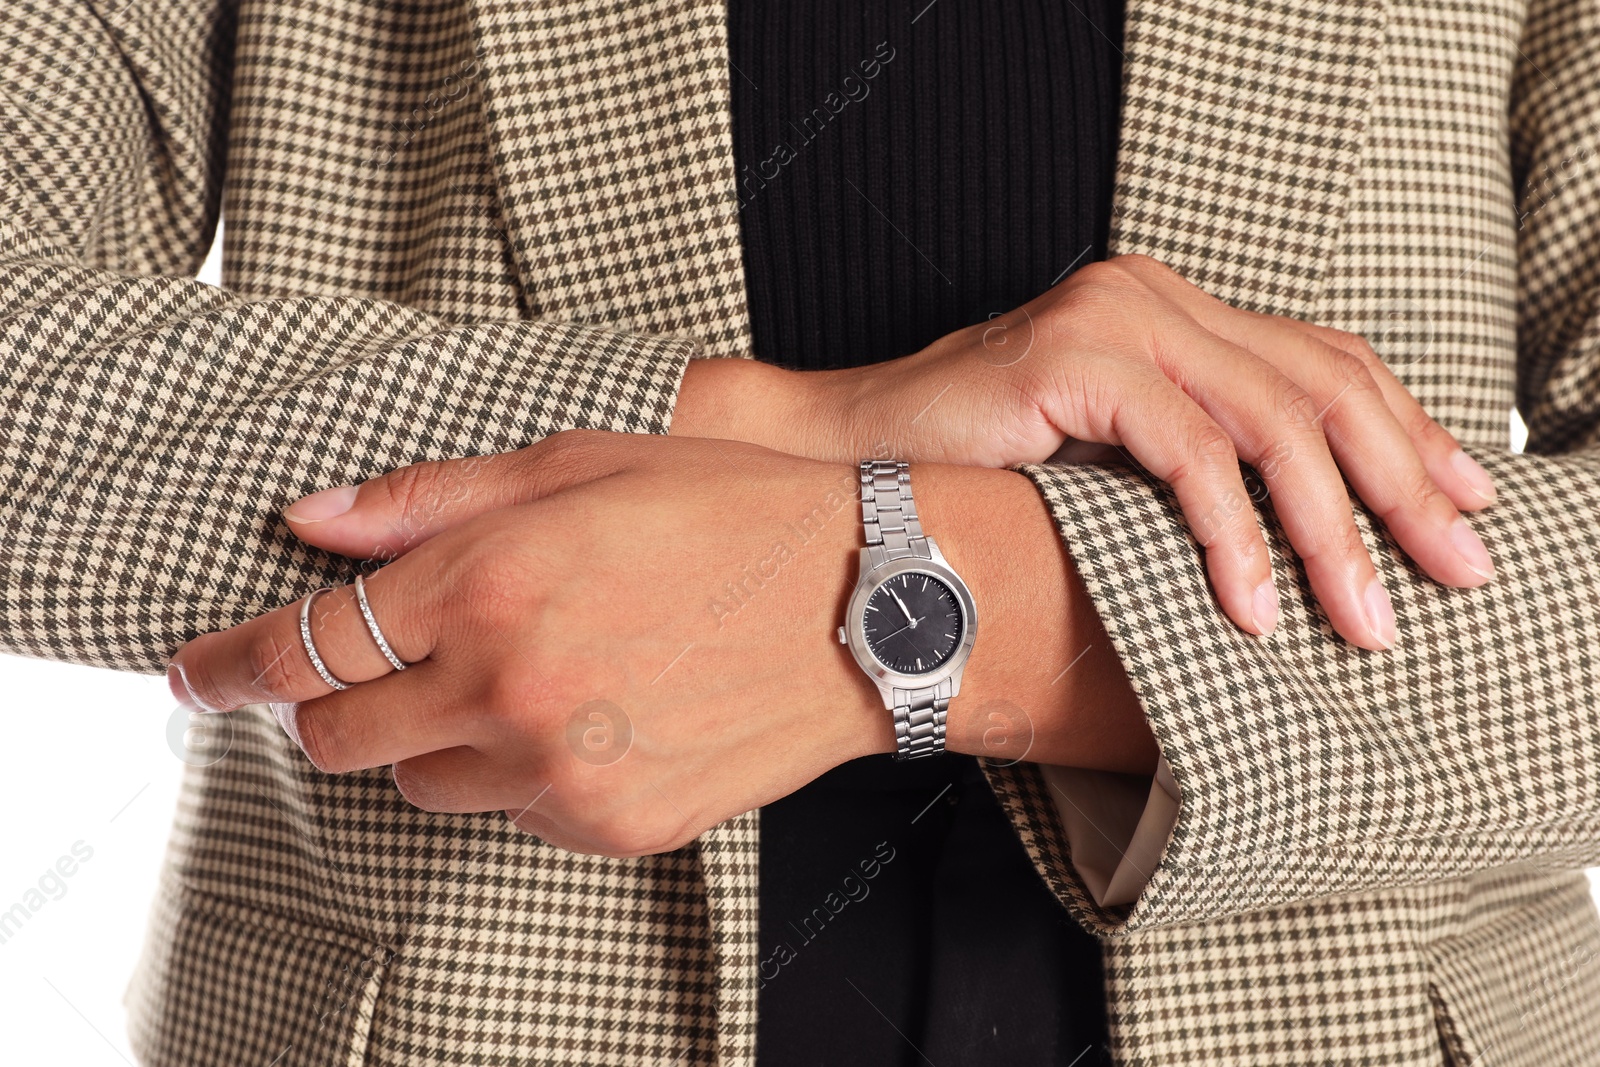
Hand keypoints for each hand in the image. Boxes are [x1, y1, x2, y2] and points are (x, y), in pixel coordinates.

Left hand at [167, 431, 1155, 855]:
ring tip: (517, 675)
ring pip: (420, 786)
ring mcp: (561, 769)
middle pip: (340, 737)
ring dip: (432, 739)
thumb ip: (429, 498)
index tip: (201, 673)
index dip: (234, 664)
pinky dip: (516, 772)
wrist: (876, 603)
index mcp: (489, 581)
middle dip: (333, 704)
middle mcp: (510, 686)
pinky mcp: (610, 825)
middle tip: (379, 664)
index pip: (307, 647)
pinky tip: (585, 712)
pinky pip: (511, 814)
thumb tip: (316, 520)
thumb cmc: (739, 514)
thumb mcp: (583, 460)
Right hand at [674, 254, 1498, 650]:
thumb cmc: (970, 481)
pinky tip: (1254, 599)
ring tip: (1361, 616)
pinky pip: (1187, 448)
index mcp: (1167, 308)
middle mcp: (1149, 294)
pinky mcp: (1068, 357)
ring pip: (1269, 418)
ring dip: (1329, 528)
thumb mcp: (1109, 470)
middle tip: (1452, 572)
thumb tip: (1306, 540)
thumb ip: (1194, 466)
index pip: (1320, 359)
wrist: (842, 462)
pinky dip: (1234, 531)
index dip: (1405, 431)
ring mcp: (1109, 317)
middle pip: (1318, 383)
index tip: (1461, 506)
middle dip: (1398, 485)